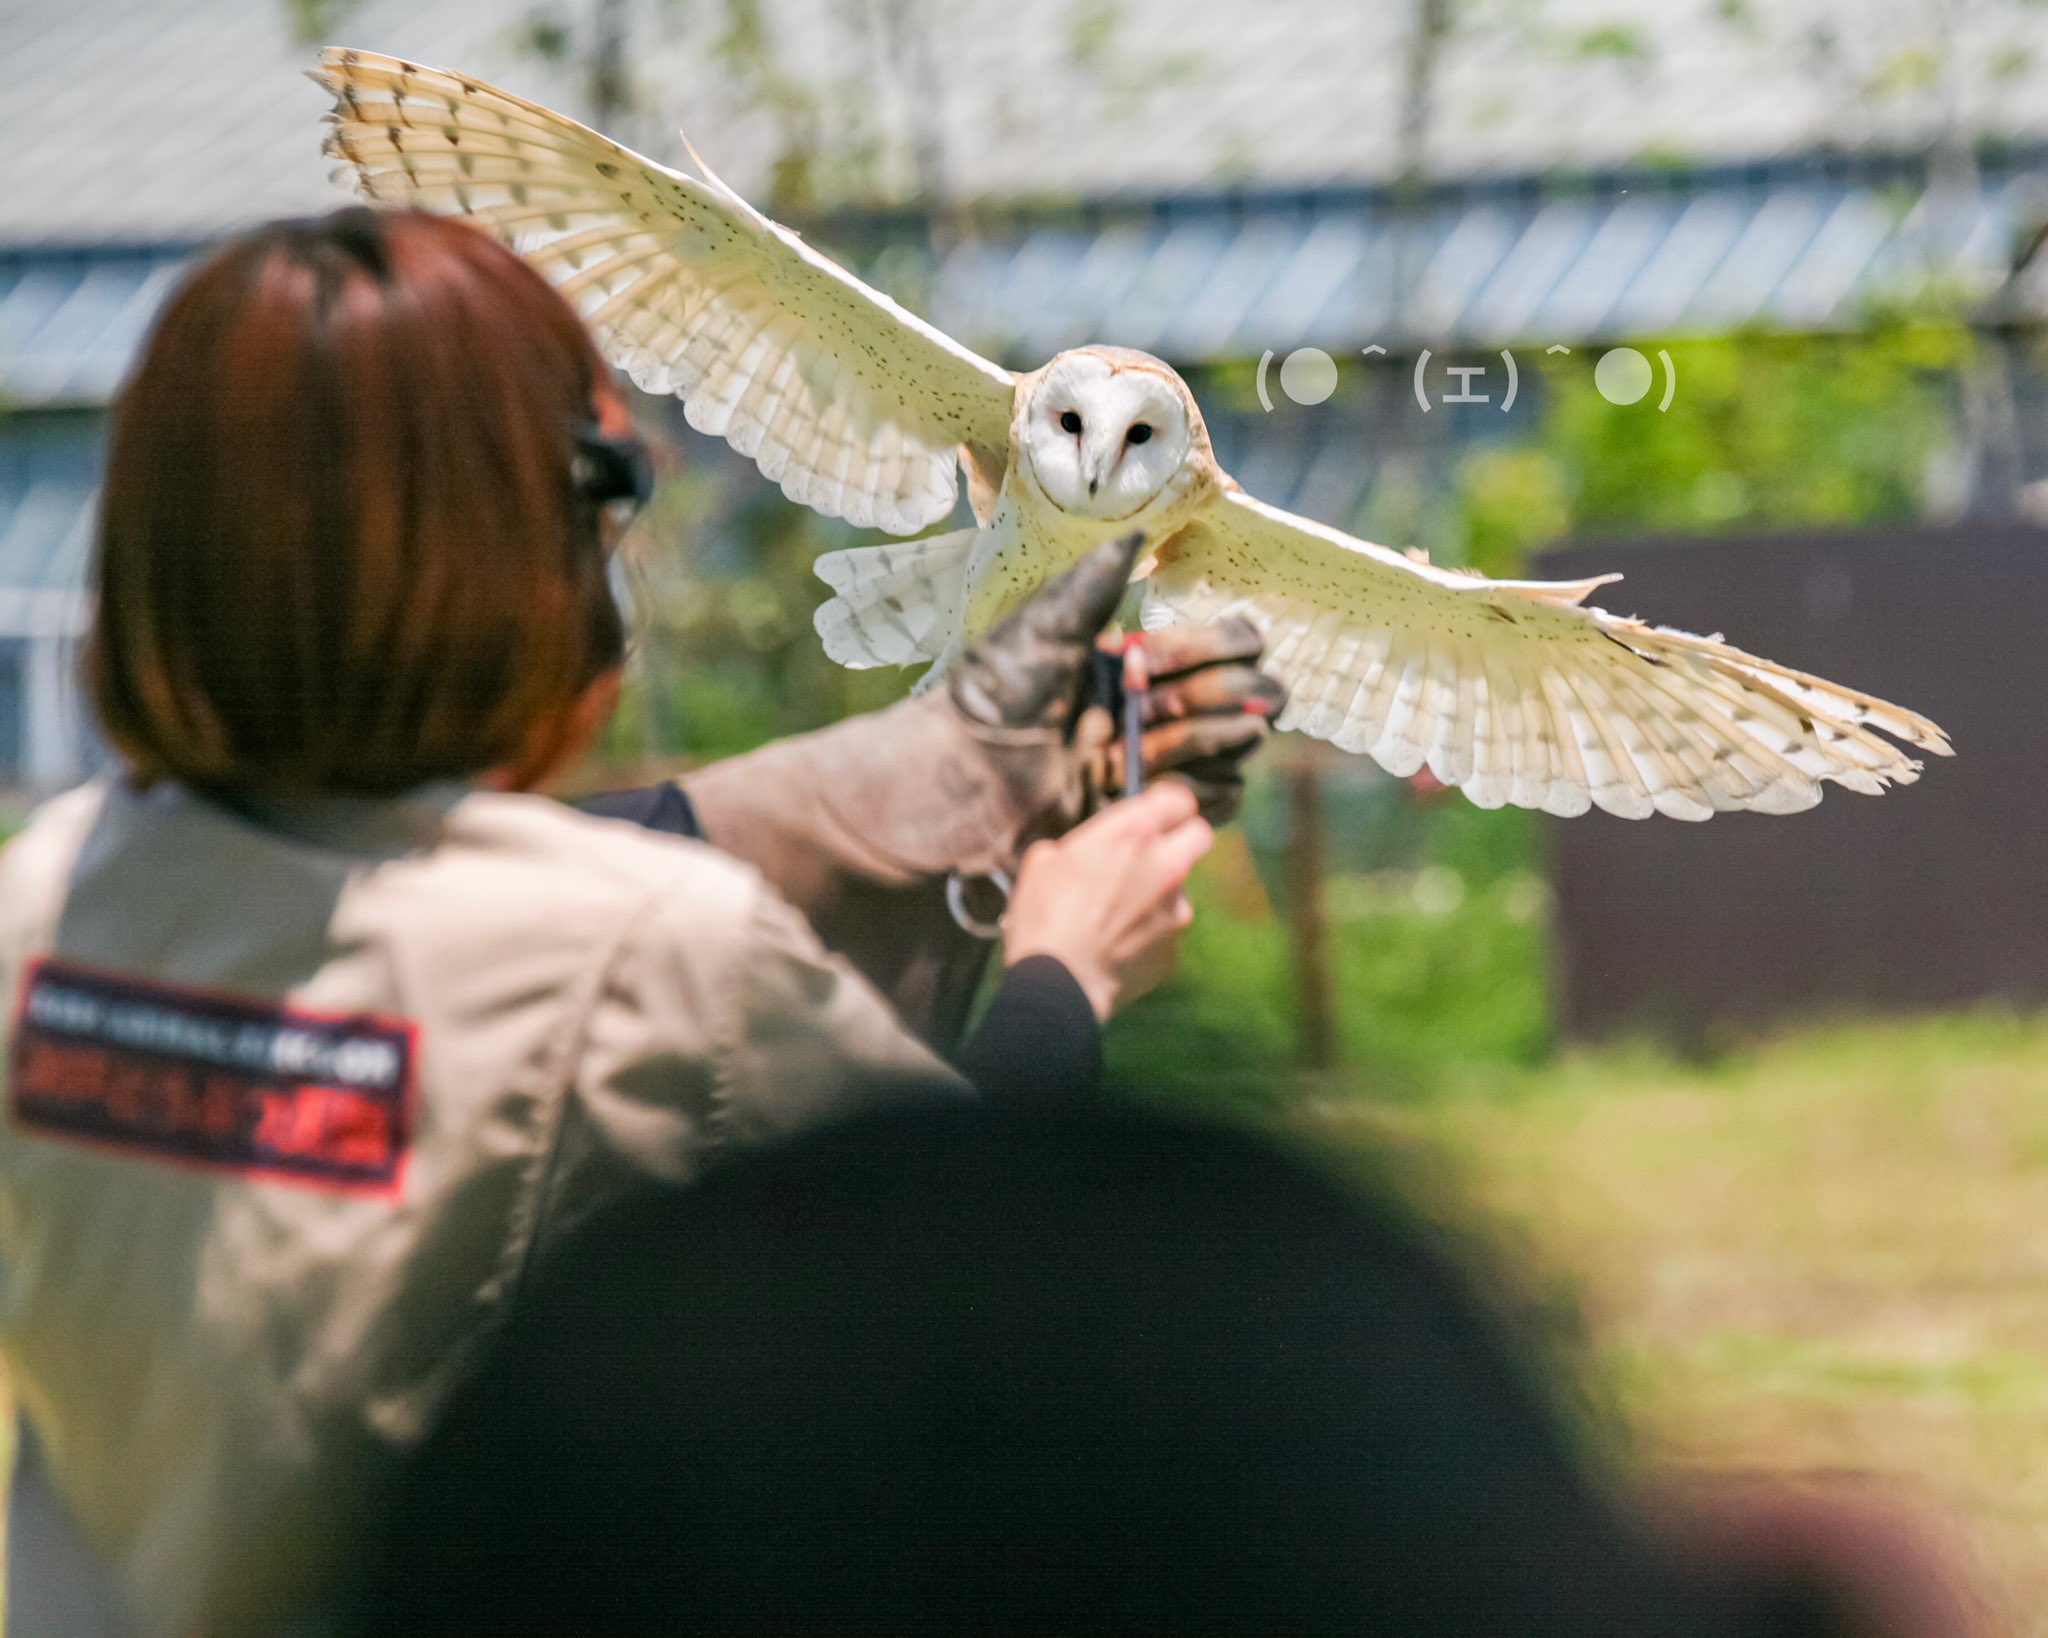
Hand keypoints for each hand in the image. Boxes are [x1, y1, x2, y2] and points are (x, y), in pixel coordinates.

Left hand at [948, 531, 1284, 828]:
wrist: (966, 775)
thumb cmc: (994, 698)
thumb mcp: (1043, 631)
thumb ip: (1095, 585)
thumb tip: (1137, 536)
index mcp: (1148, 658)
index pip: (1238, 641)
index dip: (1212, 645)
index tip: (1145, 657)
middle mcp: (1168, 702)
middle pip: (1254, 692)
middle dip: (1210, 695)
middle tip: (1148, 708)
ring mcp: (1170, 757)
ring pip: (1240, 744)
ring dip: (1193, 742)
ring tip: (1127, 750)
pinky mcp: (1159, 806)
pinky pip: (1221, 796)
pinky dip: (1194, 787)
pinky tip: (1144, 782)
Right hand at [1000, 783, 1213, 1020]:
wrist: (1058, 980)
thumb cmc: (1044, 914)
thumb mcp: (1044, 860)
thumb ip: (1080, 845)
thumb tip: (1086, 852)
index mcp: (1134, 831)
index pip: (1179, 799)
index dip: (1167, 804)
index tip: (1154, 811)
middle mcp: (1165, 864)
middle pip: (1201, 835)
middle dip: (1183, 837)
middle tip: (1154, 848)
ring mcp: (1174, 907)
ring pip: (1181, 884)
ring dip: (1161, 886)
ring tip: (1123, 906)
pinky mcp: (1174, 943)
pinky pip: (1168, 924)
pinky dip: (1151, 925)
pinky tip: (1120, 937)